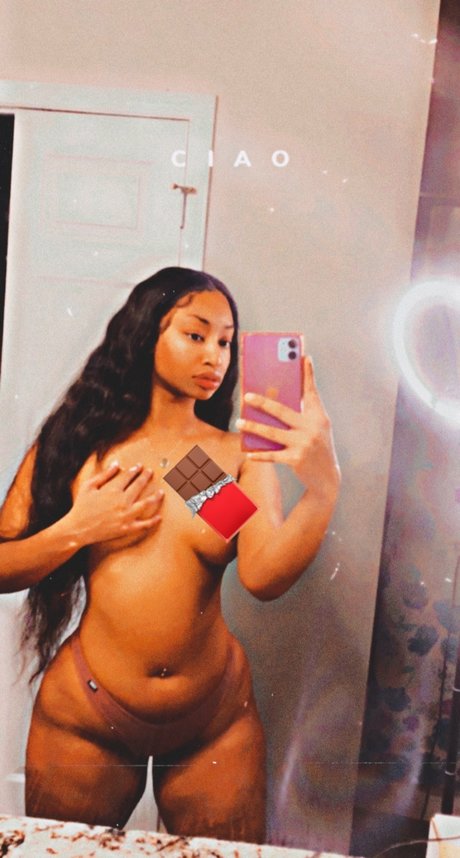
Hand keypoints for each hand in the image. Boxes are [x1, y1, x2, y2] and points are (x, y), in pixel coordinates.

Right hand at [67, 463, 163, 547]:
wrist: (78, 528)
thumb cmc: (81, 507)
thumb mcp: (89, 486)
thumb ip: (104, 474)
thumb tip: (117, 464)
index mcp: (113, 490)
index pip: (128, 476)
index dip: (135, 470)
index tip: (139, 466)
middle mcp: (122, 501)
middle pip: (138, 486)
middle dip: (145, 477)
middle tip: (150, 472)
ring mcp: (125, 515)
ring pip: (146, 504)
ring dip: (155, 497)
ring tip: (161, 492)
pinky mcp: (126, 528)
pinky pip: (143, 525)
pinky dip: (152, 521)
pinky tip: (159, 517)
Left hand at [236, 356, 339, 492]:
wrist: (327, 478)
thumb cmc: (318, 447)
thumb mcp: (317, 428)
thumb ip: (303, 413)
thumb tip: (278, 397)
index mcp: (319, 416)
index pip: (312, 391)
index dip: (307, 373)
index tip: (302, 356)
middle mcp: (312, 427)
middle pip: (282, 410)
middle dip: (262, 402)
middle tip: (246, 396)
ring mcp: (303, 444)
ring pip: (272, 432)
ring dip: (253, 426)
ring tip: (239, 422)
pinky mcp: (296, 459)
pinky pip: (272, 454)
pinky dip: (259, 454)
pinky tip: (248, 452)